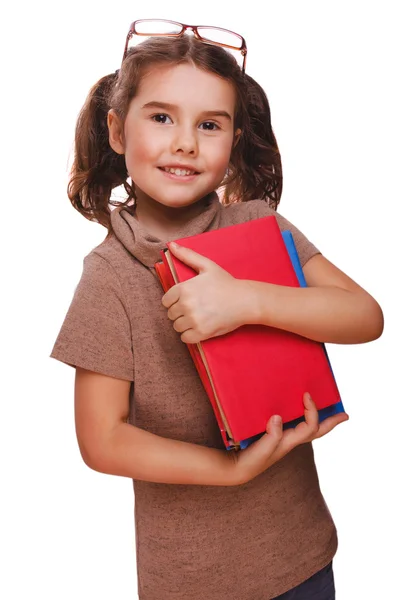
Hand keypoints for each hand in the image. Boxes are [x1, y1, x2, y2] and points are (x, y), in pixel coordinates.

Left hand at [162, 242, 250, 343]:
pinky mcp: (201, 333)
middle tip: (195, 308)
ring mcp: (193, 320)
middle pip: (171, 314)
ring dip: (185, 324)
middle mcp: (186, 305)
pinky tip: (200, 327)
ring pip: (177, 327)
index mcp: (184, 289)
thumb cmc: (226, 283)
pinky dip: (190, 335)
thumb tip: (170, 245)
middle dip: (180, 312)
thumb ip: (187, 256)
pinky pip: (185, 338)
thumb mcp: (207, 266)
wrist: (245, 300)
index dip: (175, 301)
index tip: (186, 300)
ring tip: (198, 317)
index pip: (165, 301)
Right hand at [227, 393, 348, 485]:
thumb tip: (278, 417)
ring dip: (319, 420)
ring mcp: (283, 439)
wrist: (238, 469)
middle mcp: (290, 440)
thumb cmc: (251, 461)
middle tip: (344, 415)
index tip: (306, 395)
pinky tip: (297, 413)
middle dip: (331, 423)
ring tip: (327, 411)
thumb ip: (272, 435)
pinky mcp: (274, 436)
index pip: (310, 426)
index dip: (312, 410)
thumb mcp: (262, 450)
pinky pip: (295, 426)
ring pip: (308, 428)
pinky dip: (302, 418)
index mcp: (290, 441)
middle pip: (317, 431)